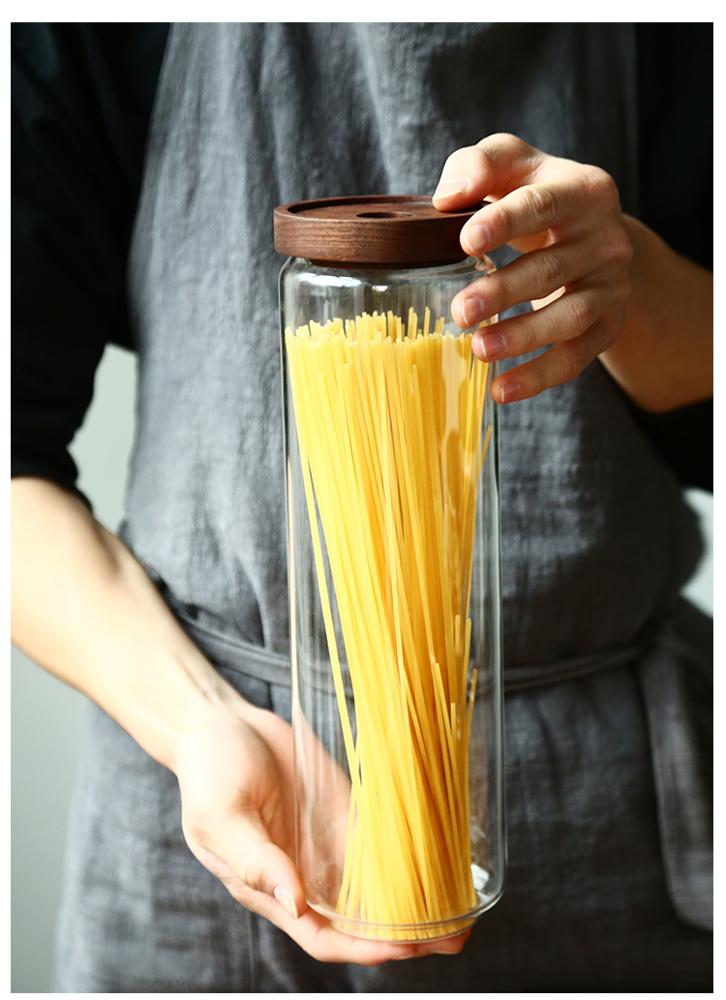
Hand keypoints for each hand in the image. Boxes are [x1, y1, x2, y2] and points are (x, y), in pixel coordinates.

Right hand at [174, 698, 470, 963]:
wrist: (220, 722)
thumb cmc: (208, 772)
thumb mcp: (221, 815)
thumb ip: (254, 859)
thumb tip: (292, 902)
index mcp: (270, 888)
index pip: (323, 936)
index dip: (363, 948)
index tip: (404, 946)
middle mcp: (304, 874)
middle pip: (359, 921)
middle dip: (403, 932)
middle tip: (452, 933)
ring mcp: (325, 843)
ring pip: (376, 885)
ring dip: (414, 898)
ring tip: (459, 903)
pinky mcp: (341, 811)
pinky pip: (377, 840)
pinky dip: (406, 851)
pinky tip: (438, 854)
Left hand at [433, 133, 633, 403]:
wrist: (589, 236)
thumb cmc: (535, 195)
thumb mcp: (513, 165)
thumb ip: (481, 165)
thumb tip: (448, 196)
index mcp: (584, 191)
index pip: (543, 205)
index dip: (504, 223)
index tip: (466, 241)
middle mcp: (607, 239)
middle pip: (552, 269)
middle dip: (504, 292)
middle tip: (460, 311)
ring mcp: (612, 287)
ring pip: (569, 318)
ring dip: (523, 337)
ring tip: (478, 349)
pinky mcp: (607, 327)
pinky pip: (575, 358)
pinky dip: (538, 377)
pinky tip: (500, 389)